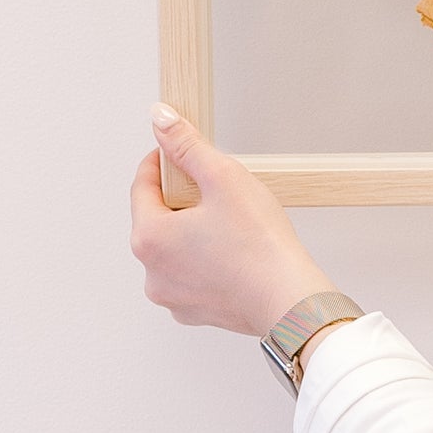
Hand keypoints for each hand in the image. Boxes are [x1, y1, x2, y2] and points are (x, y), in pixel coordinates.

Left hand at [131, 107, 330, 336]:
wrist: (291, 302)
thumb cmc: (261, 246)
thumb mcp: (224, 178)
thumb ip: (187, 146)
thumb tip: (161, 120)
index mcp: (149, 237)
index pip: (141, 186)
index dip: (160, 162)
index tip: (178, 152)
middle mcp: (151, 272)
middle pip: (157, 219)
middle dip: (180, 200)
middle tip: (215, 192)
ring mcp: (171, 296)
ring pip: (173, 249)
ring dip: (191, 232)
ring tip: (228, 226)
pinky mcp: (193, 312)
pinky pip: (190, 276)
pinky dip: (204, 262)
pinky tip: (233, 254)